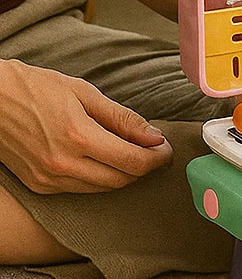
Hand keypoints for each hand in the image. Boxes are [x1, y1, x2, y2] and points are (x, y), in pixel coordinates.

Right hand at [0, 59, 172, 193]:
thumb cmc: (35, 88)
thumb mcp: (84, 93)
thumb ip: (122, 118)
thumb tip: (154, 137)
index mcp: (78, 137)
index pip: (133, 162)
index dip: (158, 159)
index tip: (168, 150)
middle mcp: (63, 164)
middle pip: (122, 180)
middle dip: (146, 168)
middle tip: (157, 151)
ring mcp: (48, 179)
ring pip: (103, 189)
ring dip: (125, 175)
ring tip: (135, 154)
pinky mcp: (38, 186)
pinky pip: (81, 190)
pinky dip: (101, 179)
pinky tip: (106, 161)